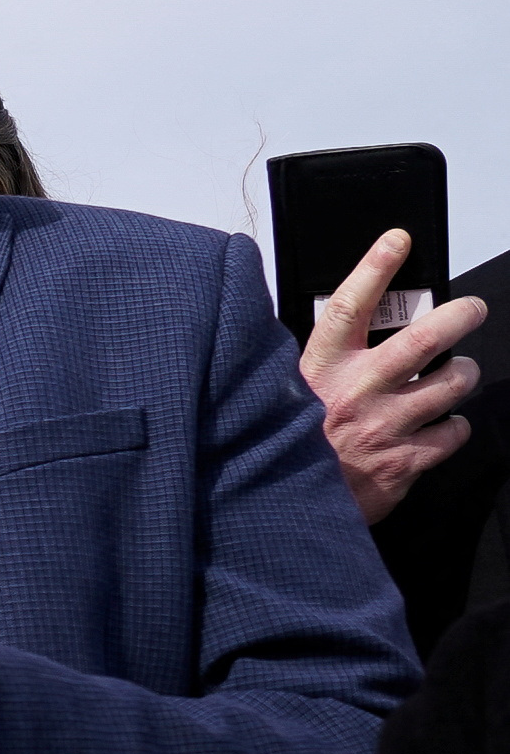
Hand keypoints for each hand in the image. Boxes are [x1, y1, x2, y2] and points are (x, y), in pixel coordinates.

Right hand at [300, 227, 483, 524]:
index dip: (374, 269)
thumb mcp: (286, 396)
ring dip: (463, 374)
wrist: (283, 511)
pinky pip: (453, 432)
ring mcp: (385, 428)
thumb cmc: (286, 449)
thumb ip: (318, 363)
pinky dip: (454, 426)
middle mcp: (356, 394)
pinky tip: (440, 425)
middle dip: (458, 316)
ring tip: (457, 374)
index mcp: (320, 371)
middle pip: (424, 340)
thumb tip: (342, 324)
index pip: (348, 307)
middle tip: (471, 310)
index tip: (397, 241)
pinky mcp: (405, 461)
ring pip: (452, 384)